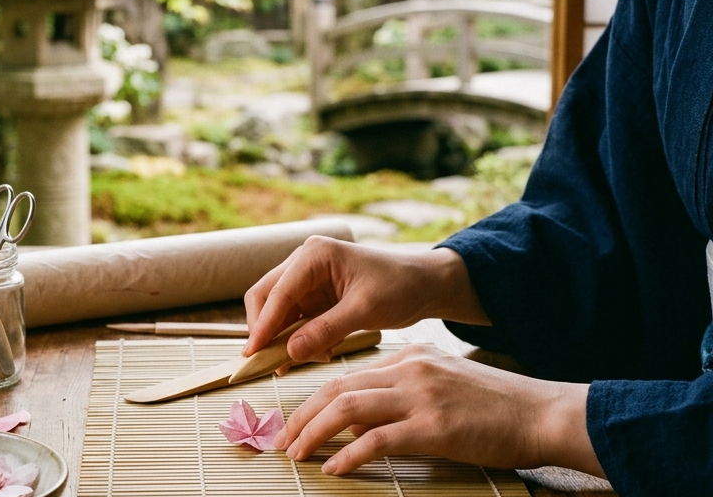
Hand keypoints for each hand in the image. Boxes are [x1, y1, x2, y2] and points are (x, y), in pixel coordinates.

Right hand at [242, 236, 487, 361]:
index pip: (277, 293)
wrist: (423, 285)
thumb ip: (325, 330)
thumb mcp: (365, 310)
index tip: (253, 354)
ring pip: (277, 312)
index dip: (263, 325)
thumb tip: (289, 352)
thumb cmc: (400, 287)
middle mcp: (303, 262)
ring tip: (310, 359)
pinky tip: (315, 355)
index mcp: (314, 255)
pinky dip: (297, 339)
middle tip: (269, 362)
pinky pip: (293, 321)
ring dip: (284, 338)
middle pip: (266, 298)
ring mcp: (307, 280)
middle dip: (266, 331)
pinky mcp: (314, 297)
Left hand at [276, 345, 604, 477]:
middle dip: (303, 415)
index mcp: (410, 357)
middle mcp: (410, 369)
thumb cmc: (496, 407)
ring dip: (315, 432)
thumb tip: (357, 421)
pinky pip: (377, 439)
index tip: (295, 421)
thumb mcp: (442, 386)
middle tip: (283, 440)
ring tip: (297, 454)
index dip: (315, 400)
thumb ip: (400, 395)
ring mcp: (421, 396)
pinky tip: (335, 468)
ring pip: (348, 408)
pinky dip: (349, 454)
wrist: (542, 413)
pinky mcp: (434, 427)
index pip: (349, 376)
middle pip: (339, 388)